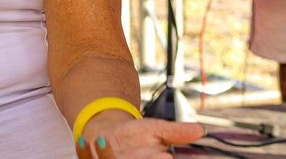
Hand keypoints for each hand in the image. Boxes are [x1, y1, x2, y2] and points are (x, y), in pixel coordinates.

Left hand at [75, 116, 203, 158]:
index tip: (162, 155)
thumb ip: (177, 132)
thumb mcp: (158, 130)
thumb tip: (201, 131)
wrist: (111, 133)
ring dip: (105, 156)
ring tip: (103, 140)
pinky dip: (84, 152)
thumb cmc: (136, 135)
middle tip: (138, 153)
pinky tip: (86, 140)